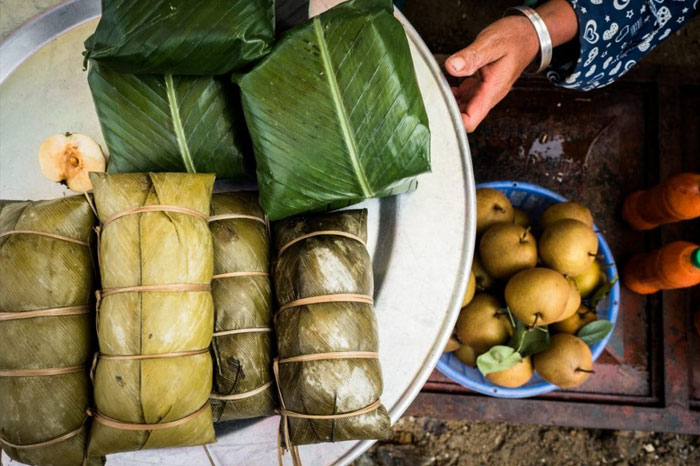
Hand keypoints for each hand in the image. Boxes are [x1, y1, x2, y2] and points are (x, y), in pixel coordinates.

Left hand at [446, 0, 577, 132]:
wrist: (529, 34)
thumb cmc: (514, 38)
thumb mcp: (492, 43)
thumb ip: (472, 57)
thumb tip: (452, 67)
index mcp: (492, 91)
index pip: (471, 121)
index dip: (453, 120)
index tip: (438, 109)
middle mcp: (488, 96)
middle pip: (465, 118)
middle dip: (447, 112)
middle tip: (430, 98)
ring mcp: (485, 92)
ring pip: (463, 109)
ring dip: (449, 103)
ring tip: (434, 90)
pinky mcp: (481, 86)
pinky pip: (465, 98)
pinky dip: (453, 94)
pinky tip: (446, 84)